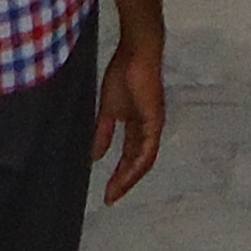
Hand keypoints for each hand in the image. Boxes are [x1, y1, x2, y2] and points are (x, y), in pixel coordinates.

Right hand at [95, 22, 167, 201]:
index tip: (107, 191)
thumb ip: (103, 133)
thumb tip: (96, 156)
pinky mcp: (154, 120)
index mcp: (138, 125)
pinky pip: (148, 149)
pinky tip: (126, 176)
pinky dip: (137, 165)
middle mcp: (148, 129)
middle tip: (109, 199)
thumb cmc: (124, 74)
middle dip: (123, 181)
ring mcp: (153, 125)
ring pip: (144, 160)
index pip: (130, 156)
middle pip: (138, 162)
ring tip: (115, 192)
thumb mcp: (109, 109)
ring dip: (129, 178)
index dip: (119, 174)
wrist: (136, 52)